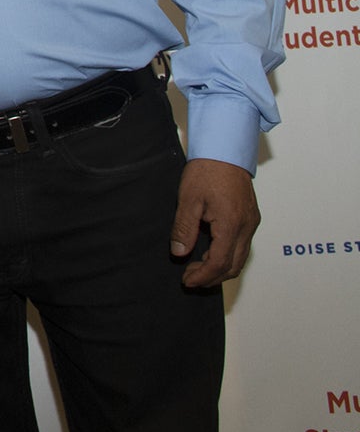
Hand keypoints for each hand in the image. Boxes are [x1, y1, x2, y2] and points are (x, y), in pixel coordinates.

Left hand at [172, 158, 258, 286]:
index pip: (220, 262)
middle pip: (234, 265)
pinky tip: (210, 253)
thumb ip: (184, 228)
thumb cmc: (207, 171)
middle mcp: (247, 226)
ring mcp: (252, 223)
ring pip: (240, 258)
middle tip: (189, 277)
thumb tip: (179, 253)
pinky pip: (242, 246)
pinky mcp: (251, 218)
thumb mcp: (188, 200)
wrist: (225, 151)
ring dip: (220, 268)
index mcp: (232, 224)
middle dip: (212, 277)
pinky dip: (228, 256)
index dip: (203, 276)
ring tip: (197, 268)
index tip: (187, 280)